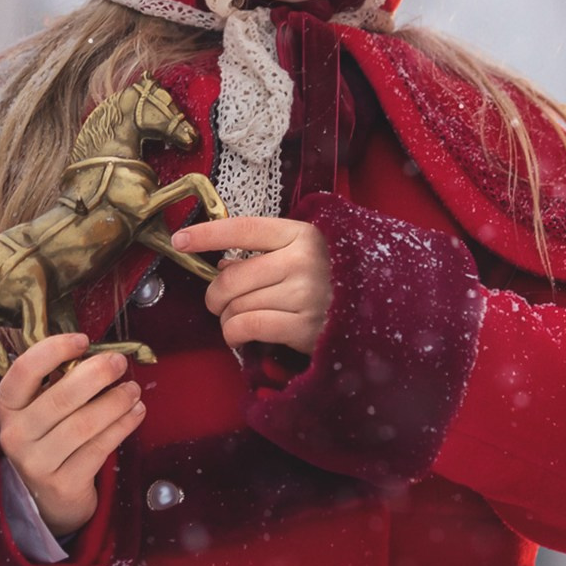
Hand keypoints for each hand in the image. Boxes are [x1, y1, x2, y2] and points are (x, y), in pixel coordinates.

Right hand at [0, 333, 145, 538]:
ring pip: (83, 424)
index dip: (54, 350)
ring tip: (133, 391)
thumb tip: (100, 353)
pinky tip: (135, 413)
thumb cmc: (52, 438)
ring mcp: (36, 463)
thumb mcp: (43, 408)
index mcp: (8, 406)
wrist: (51, 497)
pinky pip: (98, 448)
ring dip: (115, 402)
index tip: (83, 340)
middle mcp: (15, 434)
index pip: (24, 370)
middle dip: (97, 374)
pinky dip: (122, 426)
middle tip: (119, 363)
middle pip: (60, 397)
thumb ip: (60, 380)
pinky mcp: (62, 484)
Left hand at [174, 216, 331, 356]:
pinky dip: (234, 334)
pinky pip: (248, 327)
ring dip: (227, 319)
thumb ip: (265, 254)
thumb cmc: (336, 279)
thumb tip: (222, 266)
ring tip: (237, 322)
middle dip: (214, 295)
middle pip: (231, 276)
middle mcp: (301, 259)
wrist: (385, 311)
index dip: (207, 234)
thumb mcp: (306, 253)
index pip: (243, 229)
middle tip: (216, 304)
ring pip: (237, 305)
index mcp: (300, 233)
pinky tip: (239, 336)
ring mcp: (304, 293)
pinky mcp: (304, 327)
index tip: (180, 240)